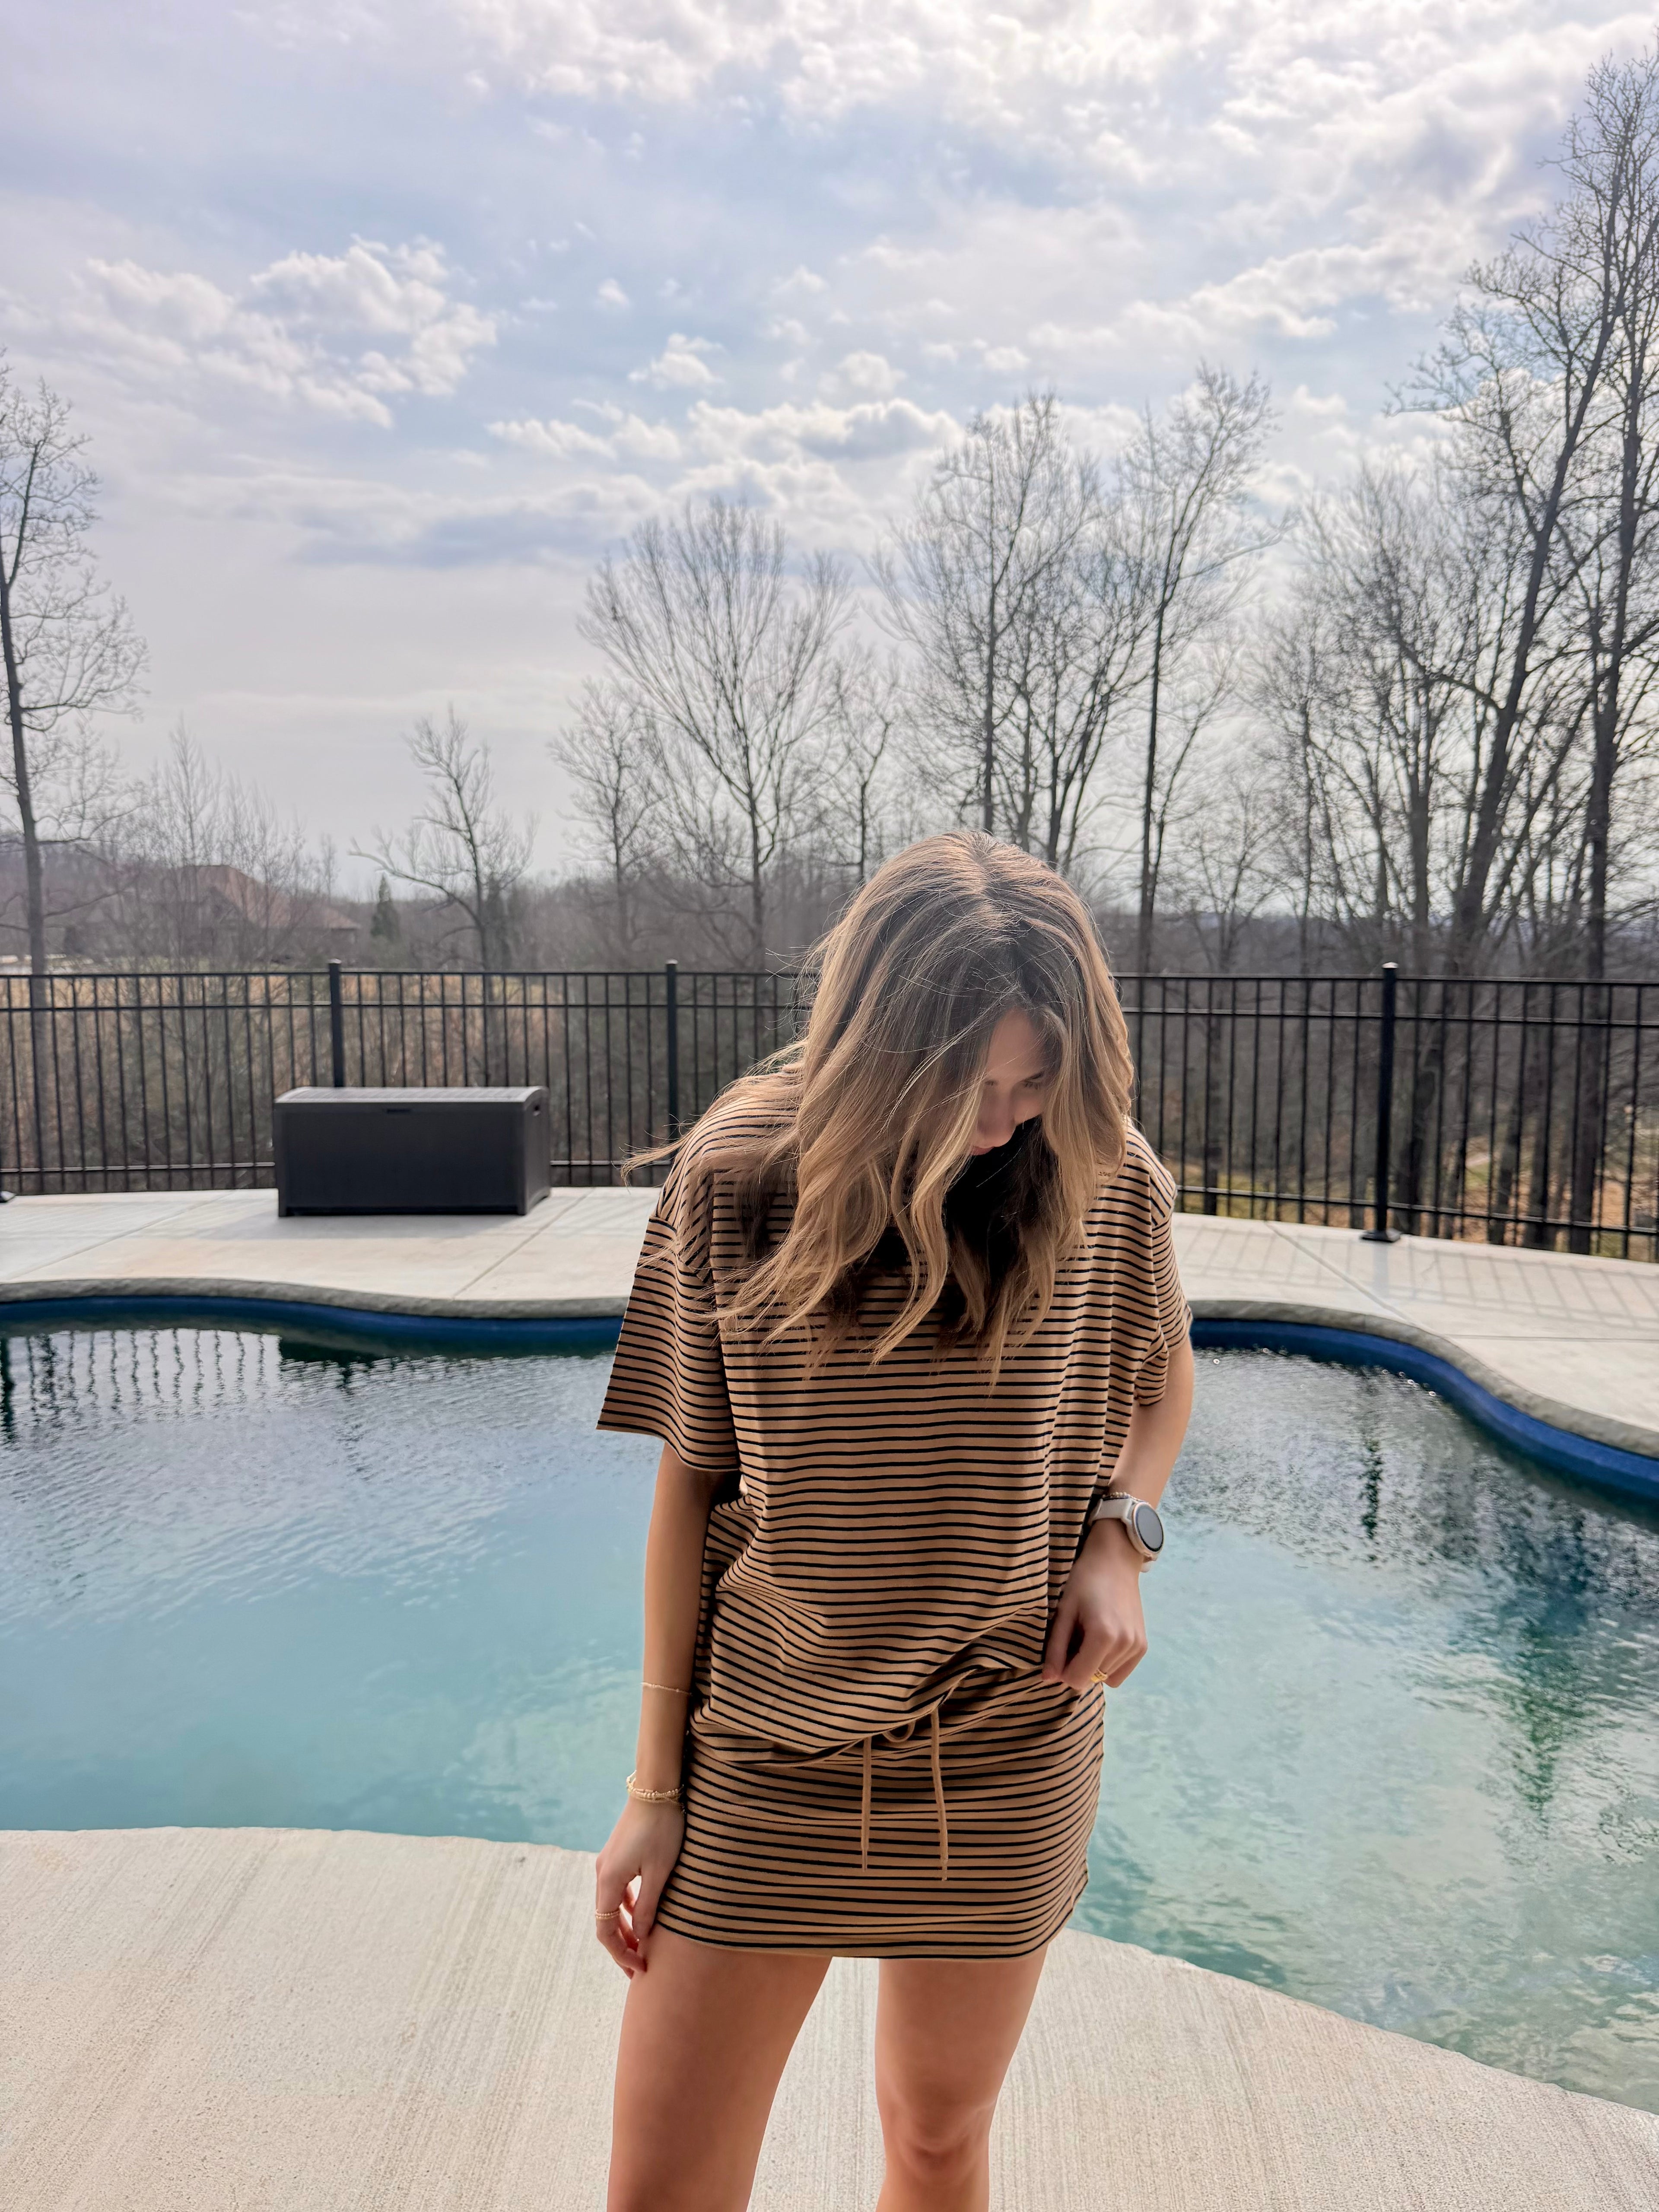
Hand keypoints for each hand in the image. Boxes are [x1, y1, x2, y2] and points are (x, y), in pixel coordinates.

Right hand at [593, 1796, 684, 1976]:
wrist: (657, 1788)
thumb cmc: (662, 1829)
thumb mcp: (660, 1872)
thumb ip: (648, 1906)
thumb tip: (640, 1936)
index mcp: (608, 1881)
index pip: (605, 1931)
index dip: (620, 1953)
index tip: (639, 1968)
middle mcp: (602, 1873)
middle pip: (605, 1920)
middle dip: (621, 1945)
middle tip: (641, 1965)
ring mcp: (608, 1863)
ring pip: (611, 1906)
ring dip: (624, 1927)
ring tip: (642, 1945)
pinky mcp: (617, 1855)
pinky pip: (617, 1890)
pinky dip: (626, 1908)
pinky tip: (640, 1914)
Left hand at [1040, 1521, 1148, 1694]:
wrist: (1115, 1562)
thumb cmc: (1083, 1582)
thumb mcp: (1064, 1612)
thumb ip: (1055, 1648)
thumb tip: (1047, 1680)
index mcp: (1103, 1636)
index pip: (1077, 1679)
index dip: (1063, 1670)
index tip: (1060, 1649)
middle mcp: (1125, 1645)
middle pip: (1091, 1679)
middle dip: (1077, 1665)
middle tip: (1075, 1636)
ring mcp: (1137, 1646)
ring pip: (1105, 1677)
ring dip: (1093, 1664)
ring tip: (1089, 1634)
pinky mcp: (1143, 1646)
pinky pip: (1120, 1673)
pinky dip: (1108, 1665)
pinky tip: (1104, 1641)